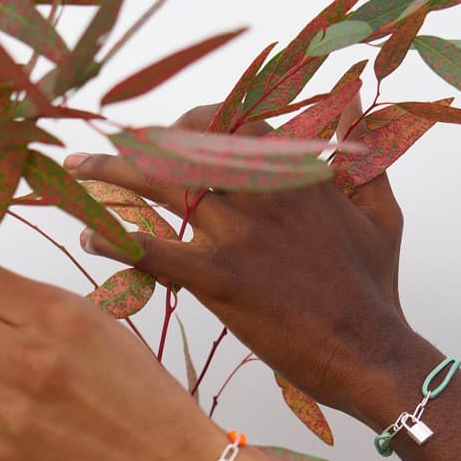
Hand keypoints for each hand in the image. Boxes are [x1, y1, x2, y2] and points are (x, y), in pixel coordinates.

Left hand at [63, 100, 410, 421]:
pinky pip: (156, 253)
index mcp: (299, 174)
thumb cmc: (376, 289)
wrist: (371, 352)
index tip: (169, 132)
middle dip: (142, 139)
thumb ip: (363, 159)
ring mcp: (240, 236)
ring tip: (77, 169)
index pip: (236, 121)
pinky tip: (90, 240)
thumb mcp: (382, 213)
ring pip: (163, 187)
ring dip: (112, 172)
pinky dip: (118, 243)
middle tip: (108, 146)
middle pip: (187, 145)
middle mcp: (264, 194)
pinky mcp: (222, 281)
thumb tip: (354, 108)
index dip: (193, 121)